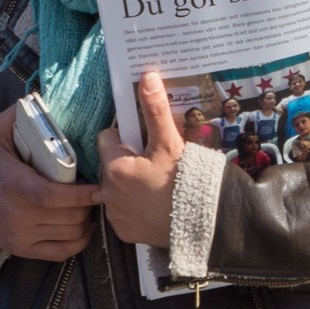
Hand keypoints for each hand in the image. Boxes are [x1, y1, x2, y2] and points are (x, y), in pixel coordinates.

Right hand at [0, 108, 101, 259]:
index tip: (100, 186)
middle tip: (99, 190)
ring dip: (86, 221)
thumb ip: (16, 117)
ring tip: (88, 205)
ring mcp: (20, 236)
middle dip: (88, 204)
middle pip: (68, 216)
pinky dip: (78, 242)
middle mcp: (17, 215)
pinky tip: (81, 226)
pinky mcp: (22, 250)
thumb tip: (37, 98)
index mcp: (14, 186)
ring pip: (69, 234)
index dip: (81, 195)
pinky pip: (60, 253)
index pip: (53, 197)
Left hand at [96, 72, 184, 249]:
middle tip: (157, 165)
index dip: (127, 138)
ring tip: (159, 186)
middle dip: (129, 161)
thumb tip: (147, 77)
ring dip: (132, 184)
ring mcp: (115, 214)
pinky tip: (156, 206)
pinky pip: (125, 212)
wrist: (203, 223)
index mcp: (115, 166)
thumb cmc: (185, 181)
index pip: (108, 139)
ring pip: (117, 188)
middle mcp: (107, 192)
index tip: (146, 144)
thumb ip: (155, 110)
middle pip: (113, 164)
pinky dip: (137, 207)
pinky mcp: (124, 231)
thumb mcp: (170, 143)